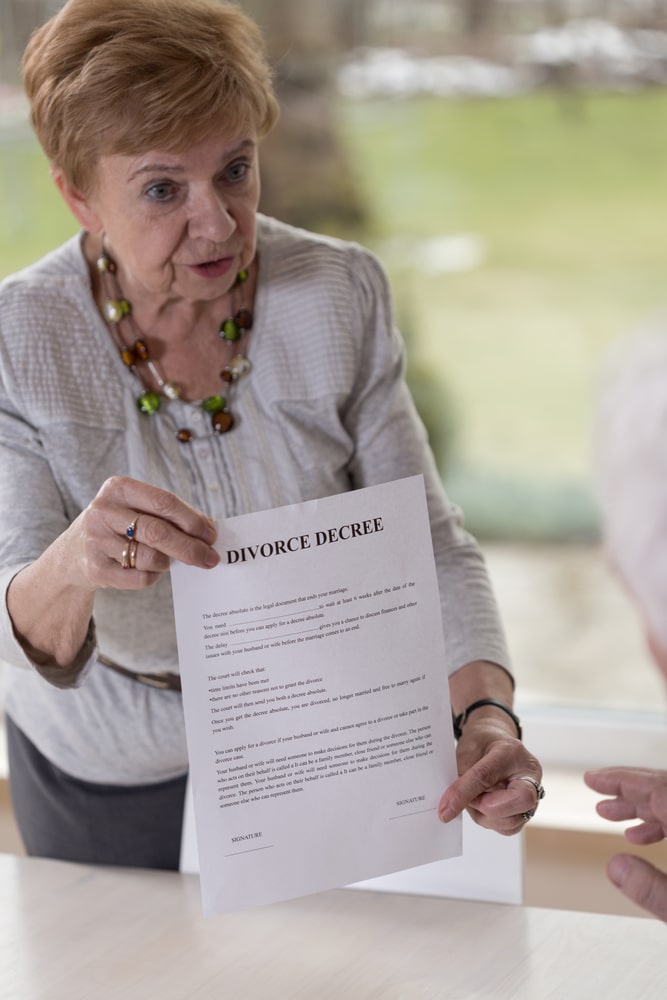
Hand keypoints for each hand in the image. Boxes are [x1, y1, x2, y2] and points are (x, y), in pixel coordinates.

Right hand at [7, 476, 219, 668]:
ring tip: (167, 560)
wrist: (72, 554)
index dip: (192, 520)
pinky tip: (148, 570)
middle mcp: (103, 511)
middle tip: (211, 558)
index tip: (212, 535)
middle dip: (190, 548)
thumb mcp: (137, 510)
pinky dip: (152, 577)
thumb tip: (210, 527)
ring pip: (150, 557)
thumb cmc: (119, 527)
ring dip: (167, 562)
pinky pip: (139, 578)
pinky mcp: (94, 568)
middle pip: (158, 532)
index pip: (164, 502)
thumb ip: (170, 515)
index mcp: (118, 488)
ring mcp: (95, 540)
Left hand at [438, 720, 542, 835]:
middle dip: (485, 806)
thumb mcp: (466, 751)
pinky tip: (480, 806)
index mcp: (512, 752)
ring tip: (472, 799)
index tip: (445, 809)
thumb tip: (449, 805)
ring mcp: (532, 797)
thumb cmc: (481, 744)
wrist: (494, 743)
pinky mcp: (524, 813)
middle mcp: (529, 776)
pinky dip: (488, 821)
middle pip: (519, 801)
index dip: (464, 792)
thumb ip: (462, 776)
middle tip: (468, 799)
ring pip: (511, 821)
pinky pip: (507, 828)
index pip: (488, 775)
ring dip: (483, 816)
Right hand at [584, 767, 666, 920]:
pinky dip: (660, 820)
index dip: (620, 780)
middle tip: (596, 789)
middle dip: (627, 789)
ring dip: (641, 806)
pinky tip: (638, 836)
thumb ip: (652, 889)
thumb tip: (615, 866)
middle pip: (664, 788)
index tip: (592, 778)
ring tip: (610, 814)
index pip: (656, 787)